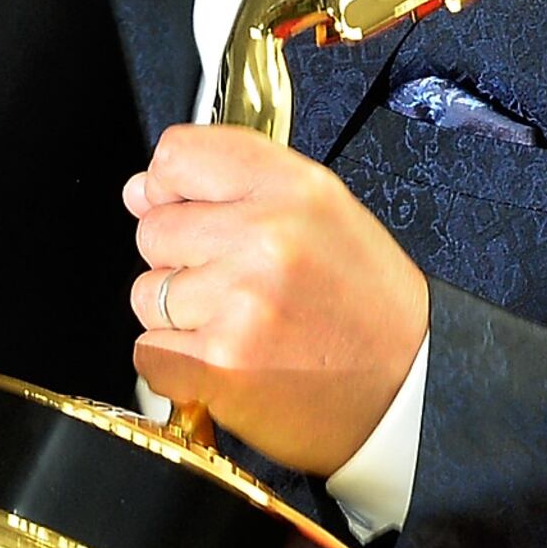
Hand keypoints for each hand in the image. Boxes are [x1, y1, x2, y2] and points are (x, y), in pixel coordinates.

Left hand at [127, 120, 429, 477]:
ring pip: (147, 294)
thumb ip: (235, 187)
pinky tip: (228, 361)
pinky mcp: (219, 366)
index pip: (176, 156)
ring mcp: (239, 304)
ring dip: (180, 316)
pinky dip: (176, 364)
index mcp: (294, 189)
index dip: (168, 186)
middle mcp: (265, 238)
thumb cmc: (367, 306)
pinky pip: (148, 352)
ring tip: (241, 325)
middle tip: (238, 284)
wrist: (406, 391)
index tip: (183, 207)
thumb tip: (140, 191)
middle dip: (182, 259)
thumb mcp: (324, 214)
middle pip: (154, 229)